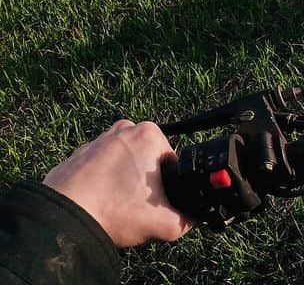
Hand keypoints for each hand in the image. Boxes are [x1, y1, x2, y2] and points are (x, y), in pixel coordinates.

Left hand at [44, 120, 190, 247]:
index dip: (168, 188)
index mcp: (149, 134)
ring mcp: (98, 140)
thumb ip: (187, 220)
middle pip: (148, 161)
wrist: (63, 219)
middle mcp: (125, 129)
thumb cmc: (112, 211)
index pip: (172, 162)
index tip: (154, 205)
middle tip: (134, 206)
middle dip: (145, 183)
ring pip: (124, 164)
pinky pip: (101, 169)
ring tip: (115, 205)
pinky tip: (98, 202)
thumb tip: (192, 218)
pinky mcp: (78, 154)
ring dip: (123, 182)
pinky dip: (102, 184)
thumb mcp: (163, 222)